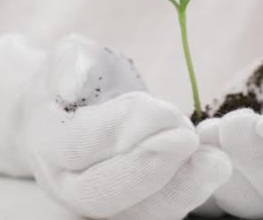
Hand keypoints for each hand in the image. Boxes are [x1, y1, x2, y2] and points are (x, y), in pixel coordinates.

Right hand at [0, 34, 231, 219]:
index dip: (122, 130)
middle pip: (100, 195)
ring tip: (215, 163)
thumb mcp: (70, 57)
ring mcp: (94, 202)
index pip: (79, 145)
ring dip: (178, 192)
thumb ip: (71, 64)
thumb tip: (76, 83)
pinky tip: (213, 170)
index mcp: (47, 138)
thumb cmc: (76, 80)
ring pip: (132, 215)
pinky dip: (187, 195)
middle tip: (188, 139)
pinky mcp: (128, 208)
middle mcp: (65, 181)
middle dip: (149, 168)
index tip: (165, 113)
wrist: (66, 113)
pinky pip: (155, 214)